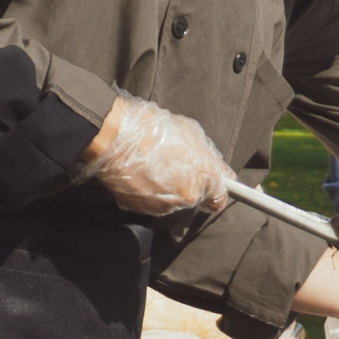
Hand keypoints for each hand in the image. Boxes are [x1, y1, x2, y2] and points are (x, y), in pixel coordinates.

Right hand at [77, 93, 232, 216]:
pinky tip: (142, 173)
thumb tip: (223, 173)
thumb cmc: (154, 129)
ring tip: (154, 166)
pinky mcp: (141, 209)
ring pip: (173, 202)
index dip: (215, 191)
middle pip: (194, 199)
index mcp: (203, 179)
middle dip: (188, 185)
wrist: (115, 137)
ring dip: (168, 189)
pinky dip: (150, 192)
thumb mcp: (192, 134)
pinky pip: (152, 203)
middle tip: (174, 164)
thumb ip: (211, 159)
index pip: (219, 200)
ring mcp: (162, 206)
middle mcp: (185, 199)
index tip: (211, 185)